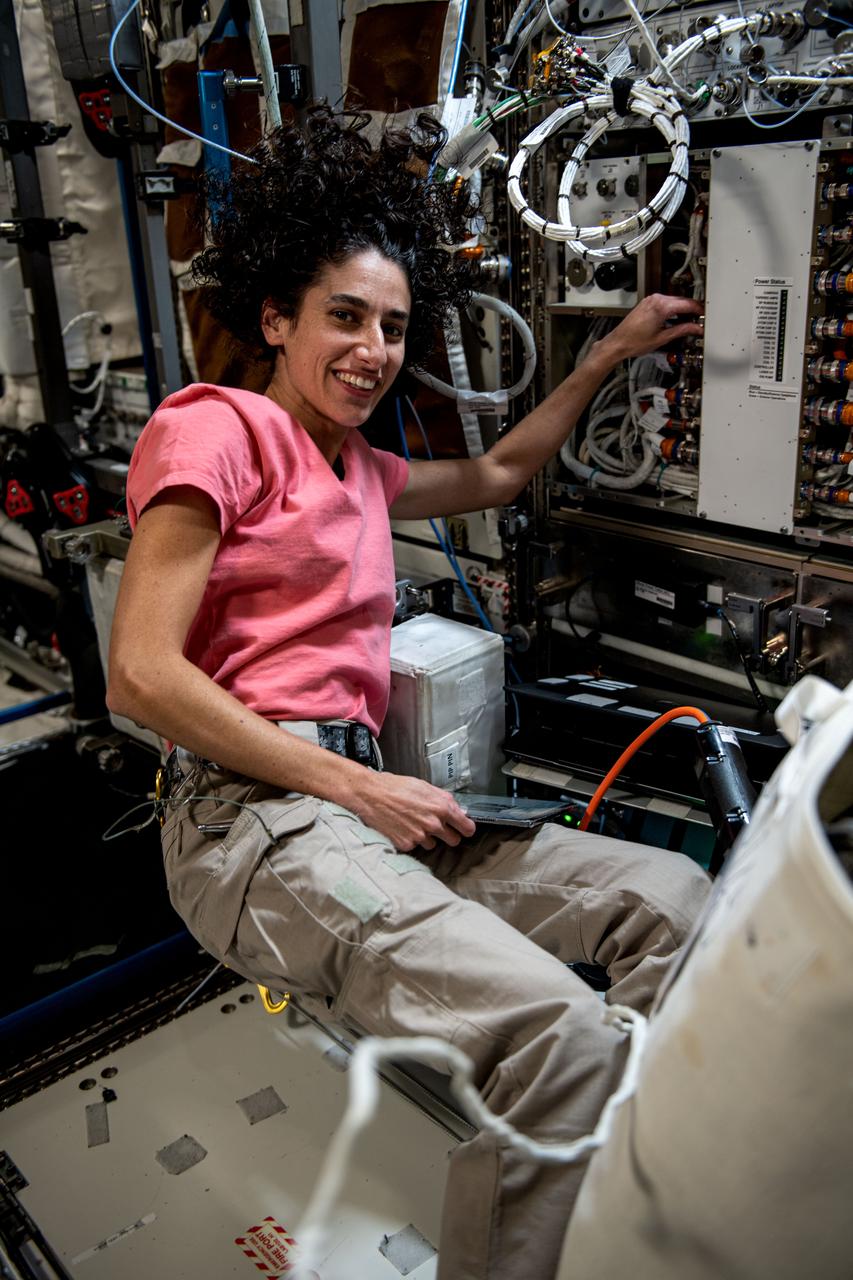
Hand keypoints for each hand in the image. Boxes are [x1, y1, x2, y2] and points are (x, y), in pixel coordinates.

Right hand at [354, 771, 476, 851]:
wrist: (370, 794)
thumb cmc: (395, 787)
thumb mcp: (424, 786)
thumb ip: (444, 799)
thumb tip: (458, 810)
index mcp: (441, 807)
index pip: (466, 827)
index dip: (466, 828)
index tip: (465, 829)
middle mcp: (433, 824)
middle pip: (454, 840)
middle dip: (448, 834)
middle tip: (438, 827)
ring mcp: (420, 836)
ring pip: (433, 844)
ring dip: (427, 836)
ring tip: (413, 822)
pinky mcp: (406, 844)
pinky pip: (415, 846)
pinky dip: (411, 839)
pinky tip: (402, 827)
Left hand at [598, 293, 703, 363]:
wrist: (618, 343)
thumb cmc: (634, 342)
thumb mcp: (663, 338)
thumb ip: (682, 330)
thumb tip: (695, 328)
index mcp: (661, 306)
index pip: (687, 304)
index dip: (698, 310)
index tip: (704, 316)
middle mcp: (656, 299)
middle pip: (682, 300)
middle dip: (692, 310)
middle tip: (699, 320)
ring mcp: (651, 300)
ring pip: (674, 301)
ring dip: (682, 310)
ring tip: (688, 322)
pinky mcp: (647, 303)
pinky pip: (665, 302)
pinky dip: (673, 309)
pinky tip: (675, 320)